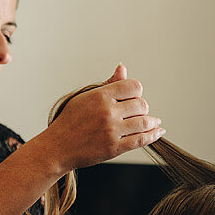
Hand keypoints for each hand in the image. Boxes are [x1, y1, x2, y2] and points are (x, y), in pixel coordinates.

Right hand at [43, 64, 164, 170]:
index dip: (136, 92)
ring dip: (152, 122)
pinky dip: (153, 135)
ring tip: (154, 122)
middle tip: (140, 112)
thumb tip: (122, 67)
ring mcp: (112, 130)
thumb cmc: (70, 121)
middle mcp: (108, 111)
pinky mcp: (114, 147)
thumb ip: (108, 84)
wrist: (57, 147)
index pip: (133, 86)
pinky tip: (158, 132)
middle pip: (141, 104)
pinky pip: (141, 139)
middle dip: (143, 108)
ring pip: (144, 122)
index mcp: (101, 95)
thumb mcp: (86, 97)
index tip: (134, 98)